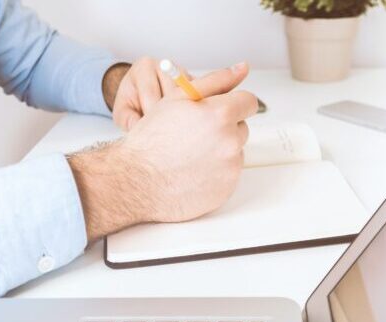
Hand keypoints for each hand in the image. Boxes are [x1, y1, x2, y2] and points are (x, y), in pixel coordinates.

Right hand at [69, 63, 256, 240]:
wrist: (137, 181)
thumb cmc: (152, 139)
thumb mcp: (178, 98)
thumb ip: (215, 80)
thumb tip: (242, 68)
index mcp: (220, 114)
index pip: (248, 102)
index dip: (232, 104)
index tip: (220, 110)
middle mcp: (230, 141)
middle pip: (241, 127)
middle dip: (223, 128)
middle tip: (194, 134)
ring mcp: (230, 168)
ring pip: (235, 151)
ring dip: (220, 150)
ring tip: (190, 154)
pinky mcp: (227, 188)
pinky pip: (229, 174)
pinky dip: (215, 172)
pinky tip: (192, 171)